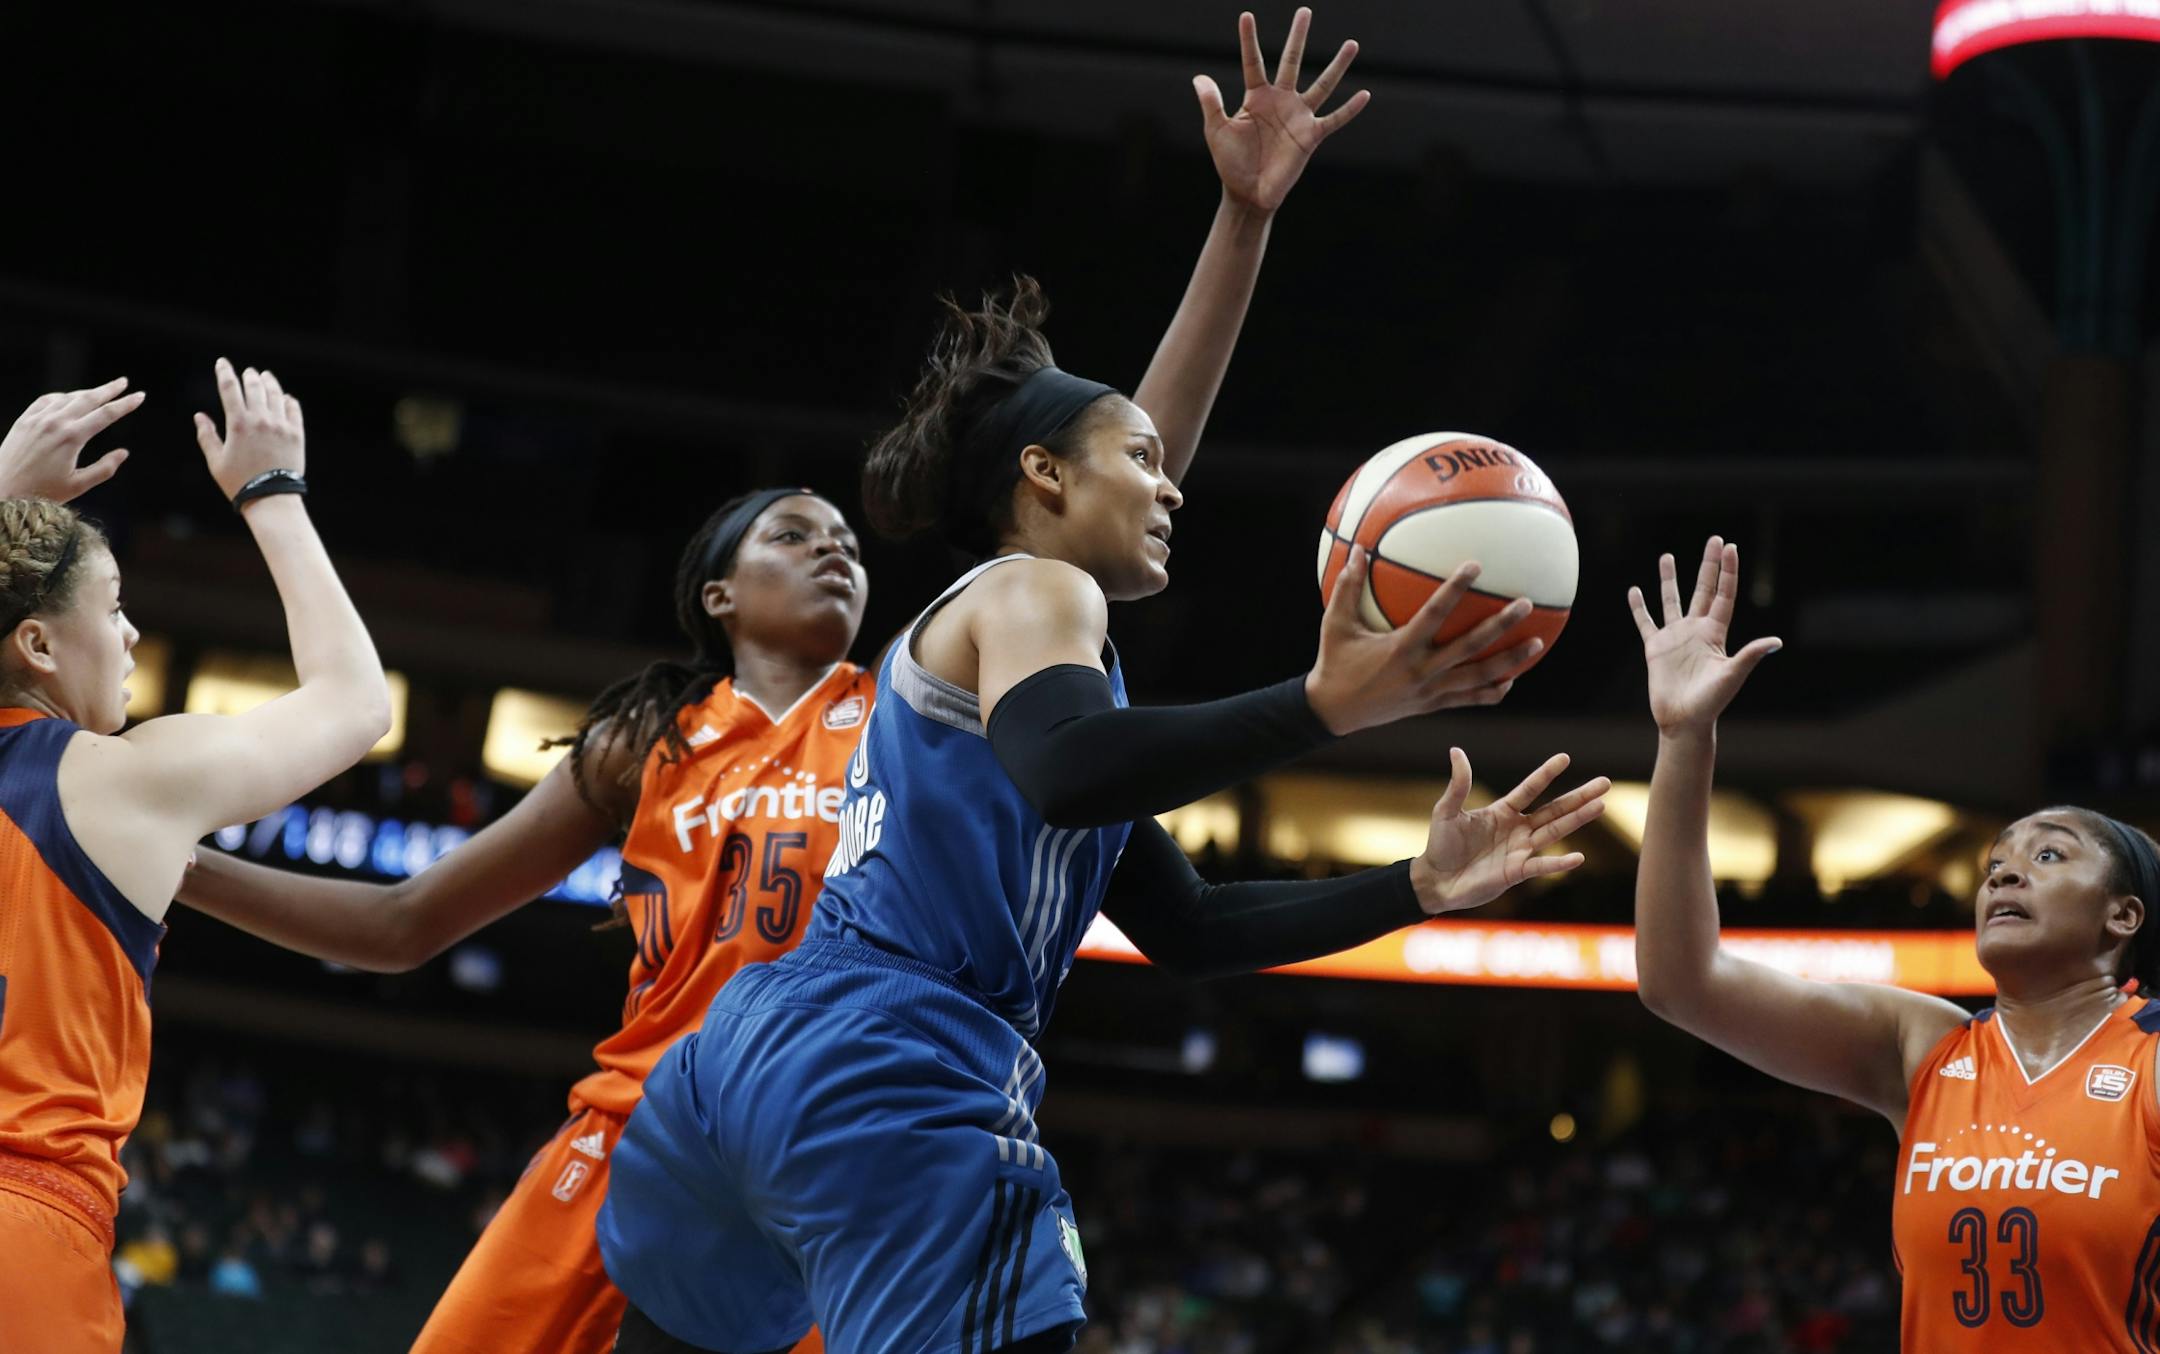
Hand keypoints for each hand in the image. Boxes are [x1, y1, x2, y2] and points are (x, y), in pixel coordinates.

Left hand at [0, 378, 142, 501]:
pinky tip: (68, 398)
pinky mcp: (24, 421)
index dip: (125, 404)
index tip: (139, 396)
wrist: (2, 489)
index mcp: (72, 438)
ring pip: (68, 398)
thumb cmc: (41, 492)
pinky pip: (46, 401)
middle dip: (109, 389)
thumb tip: (123, 453)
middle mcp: (55, 423)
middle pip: (88, 399)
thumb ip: (104, 469)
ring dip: (87, 393)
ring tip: (100, 392)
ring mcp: (37, 419)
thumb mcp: (78, 485)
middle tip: (123, 382)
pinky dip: (62, 397)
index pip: (106, 415)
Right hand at [194, 358, 303, 501]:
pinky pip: (294, 410)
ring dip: (269, 383)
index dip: (225, 372)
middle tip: (248, 372)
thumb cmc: (239, 482)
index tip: (222, 363)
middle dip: (249, 376)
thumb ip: (207, 436)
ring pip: (276, 395)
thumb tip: (199, 416)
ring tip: (265, 377)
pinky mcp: (297, 434)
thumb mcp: (216, 461)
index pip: (229, 388)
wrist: (271, 498)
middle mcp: (261, 420)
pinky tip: (285, 398)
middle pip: (255, 387)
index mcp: (238, 424)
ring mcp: (281, 426)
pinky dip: (288, 401)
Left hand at [1195, 7, 1369, 216]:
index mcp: (1256, 97)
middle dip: (1298, 37)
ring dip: (1337, 65)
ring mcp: (1298, 117)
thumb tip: (1198, 77)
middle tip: (1305, 11)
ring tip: (1352, 44)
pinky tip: (1365, 94)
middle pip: (1291, 61)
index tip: (1247, 15)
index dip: (1249, 40)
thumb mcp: (1216, 130)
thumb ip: (1211, 103)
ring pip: (1322, 84)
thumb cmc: (1230, 163)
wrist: (1248, 193)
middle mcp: (1280, 101)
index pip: (1253, 62)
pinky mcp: (1310, 136)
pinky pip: (1334, 119)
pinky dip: (1349, 109)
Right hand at [1304, 546, 1539, 735]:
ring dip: (1510, 661)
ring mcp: (1430, 692)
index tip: (1476, 565)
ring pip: (1479, 677)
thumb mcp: (1336, 625)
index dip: (1456, 589)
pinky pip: (1469, 699)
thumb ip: (1347, 587)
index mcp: (1400, 648)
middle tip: (1526, 604)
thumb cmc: (1334, 663)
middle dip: (1500, 625)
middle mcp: (1421, 671)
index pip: (1434, 613)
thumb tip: (1359, 549)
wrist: (1333, 713)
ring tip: (1538, 643)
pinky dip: (1493, 690)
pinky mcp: (1433, 706)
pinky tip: (1512, 678)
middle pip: (1470, 647)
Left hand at [1410, 749, 1609, 914]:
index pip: (1529, 789)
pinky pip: (1541, 865)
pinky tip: (1579, 857)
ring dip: (1578, 819)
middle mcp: (1517, 829)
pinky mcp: (1516, 872)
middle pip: (1554, 809)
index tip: (1565, 757)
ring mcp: (1520, 851)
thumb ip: (1458, 784)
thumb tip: (1456, 751)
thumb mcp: (1447, 811)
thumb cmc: (1440, 845)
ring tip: (1601, 805)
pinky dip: (1559, 862)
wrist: (1435, 881)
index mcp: (1503, 812)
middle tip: (1605, 783)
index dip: (1546, 774)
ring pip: (1554, 831)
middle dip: (1579, 796)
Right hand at [1628, 537, 1781, 736]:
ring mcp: (1676, 638)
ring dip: (1669, 579)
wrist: (1684, 720)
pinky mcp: (1656, 648)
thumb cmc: (1711, 702)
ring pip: (1672, 600)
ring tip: (1666, 556)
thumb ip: (1749, 656)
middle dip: (1708, 565)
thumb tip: (1775, 642)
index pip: (1723, 594)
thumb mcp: (1732, 676)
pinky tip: (1634, 592)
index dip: (1727, 571)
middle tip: (1713, 539)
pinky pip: (1646, 623)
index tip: (1729, 547)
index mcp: (1716, 633)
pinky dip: (1639, 608)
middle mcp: (1697, 630)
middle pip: (1703, 589)